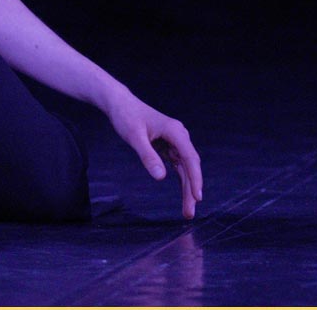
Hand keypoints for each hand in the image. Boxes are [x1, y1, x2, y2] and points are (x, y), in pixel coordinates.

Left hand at [106, 90, 202, 218]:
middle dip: (192, 189)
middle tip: (189, 213)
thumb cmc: (125, 116)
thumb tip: (161, 177)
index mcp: (175, 131)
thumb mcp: (134, 136)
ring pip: (186, 168)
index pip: (190, 158)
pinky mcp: (168, 145)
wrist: (118, 103)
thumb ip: (147, 156)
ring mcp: (175, 141)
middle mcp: (179, 136)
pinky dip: (181, 180)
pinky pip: (178, 165)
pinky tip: (183, 194)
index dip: (195, 178)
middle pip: (190, 166)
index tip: (198, 197)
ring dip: (187, 188)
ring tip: (187, 211)